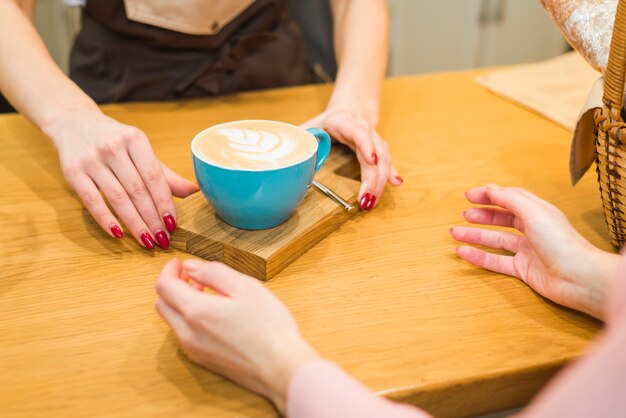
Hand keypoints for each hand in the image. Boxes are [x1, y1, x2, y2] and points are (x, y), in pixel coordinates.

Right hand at [48, 111, 198, 248]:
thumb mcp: (141, 151)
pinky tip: (118, 234)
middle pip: (137, 190)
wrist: (73, 122)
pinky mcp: (73, 172)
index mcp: (135, 139)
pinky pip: (92, 200)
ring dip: (134, 223)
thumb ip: (165, 174)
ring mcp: (91, 160)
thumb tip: (194, 190)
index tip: (172, 223)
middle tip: (162, 238)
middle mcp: (113, 148)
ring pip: (117, 197)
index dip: (165, 202)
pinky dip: (106, 219)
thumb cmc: (115, 141)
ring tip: (147, 240)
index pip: (154, 176)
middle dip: (152, 218)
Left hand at [155, 258, 318, 413]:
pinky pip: (184, 334)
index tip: (180, 263)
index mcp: (196, 311)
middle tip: (193, 276)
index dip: (169, 270)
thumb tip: (191, 267)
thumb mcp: (245, 287)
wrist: (281, 368)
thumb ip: (213, 272)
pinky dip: (189, 319)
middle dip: (173, 285)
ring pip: (172, 320)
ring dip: (181, 302)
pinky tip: (215, 314)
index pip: (164, 286)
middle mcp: (187, 333)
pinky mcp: (203, 360)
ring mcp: (194, 350)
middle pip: (162, 304)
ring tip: (208, 293)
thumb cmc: (269, 327)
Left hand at [301, 106, 401, 210]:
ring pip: (384, 159)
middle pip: (374, 153)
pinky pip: (388, 162)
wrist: (351, 108)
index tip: (372, 160)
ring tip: (371, 201)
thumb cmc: (327, 121)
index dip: (366, 145)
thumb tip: (286, 157)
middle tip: (365, 200)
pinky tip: (396, 184)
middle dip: (372, 178)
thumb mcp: (310, 126)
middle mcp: (364, 130)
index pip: (359, 133)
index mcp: (345, 122)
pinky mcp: (379, 150)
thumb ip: (300, 140)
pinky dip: (391, 174)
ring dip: (380, 182)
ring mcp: (374, 140)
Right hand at [450, 184, 619, 319]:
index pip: (510, 198)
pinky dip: (479, 257)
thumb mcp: (534, 212)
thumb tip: (490, 188)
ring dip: (476, 236)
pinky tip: (464, 253)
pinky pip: (496, 261)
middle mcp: (533, 230)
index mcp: (538, 212)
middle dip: (482, 215)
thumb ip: (510, 199)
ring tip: (456, 233)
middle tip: (463, 214)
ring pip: (496, 240)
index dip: (490, 195)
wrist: (578, 277)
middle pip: (503, 219)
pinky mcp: (523, 270)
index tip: (469, 196)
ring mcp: (528, 251)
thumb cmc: (561, 242)